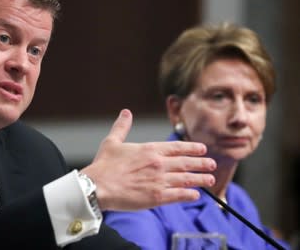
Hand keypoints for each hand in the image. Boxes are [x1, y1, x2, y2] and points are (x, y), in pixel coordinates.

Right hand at [81, 109, 215, 210]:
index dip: (192, 148)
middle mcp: (158, 163)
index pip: (177, 147)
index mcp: (149, 149)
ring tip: (210, 180)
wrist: (98, 186)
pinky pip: (179, 195)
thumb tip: (125, 113)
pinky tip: (196, 195)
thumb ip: (122, 127)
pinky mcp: (157, 197)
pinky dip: (189, 195)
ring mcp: (159, 180)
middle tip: (212, 164)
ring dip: (200, 179)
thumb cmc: (104, 165)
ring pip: (186, 179)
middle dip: (201, 163)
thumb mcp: (112, 141)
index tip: (202, 149)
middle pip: (186, 163)